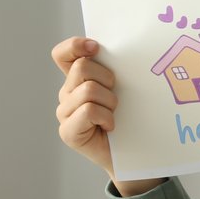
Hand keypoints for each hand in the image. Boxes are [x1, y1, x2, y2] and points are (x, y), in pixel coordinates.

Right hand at [51, 37, 160, 196]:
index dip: (75, 46)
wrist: (136, 153)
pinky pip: (88, 110)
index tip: (96, 47)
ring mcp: (64, 112)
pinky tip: (111, 126)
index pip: (63, 54)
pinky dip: (106, 117)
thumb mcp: (127, 87)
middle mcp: (67, 93)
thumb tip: (129, 50)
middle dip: (107, 78)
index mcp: (78, 78)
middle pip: (82, 68)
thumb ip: (119, 69)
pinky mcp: (68, 131)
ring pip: (88, 90)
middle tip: (117, 96)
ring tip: (115, 113)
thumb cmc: (133, 116)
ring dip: (110, 101)